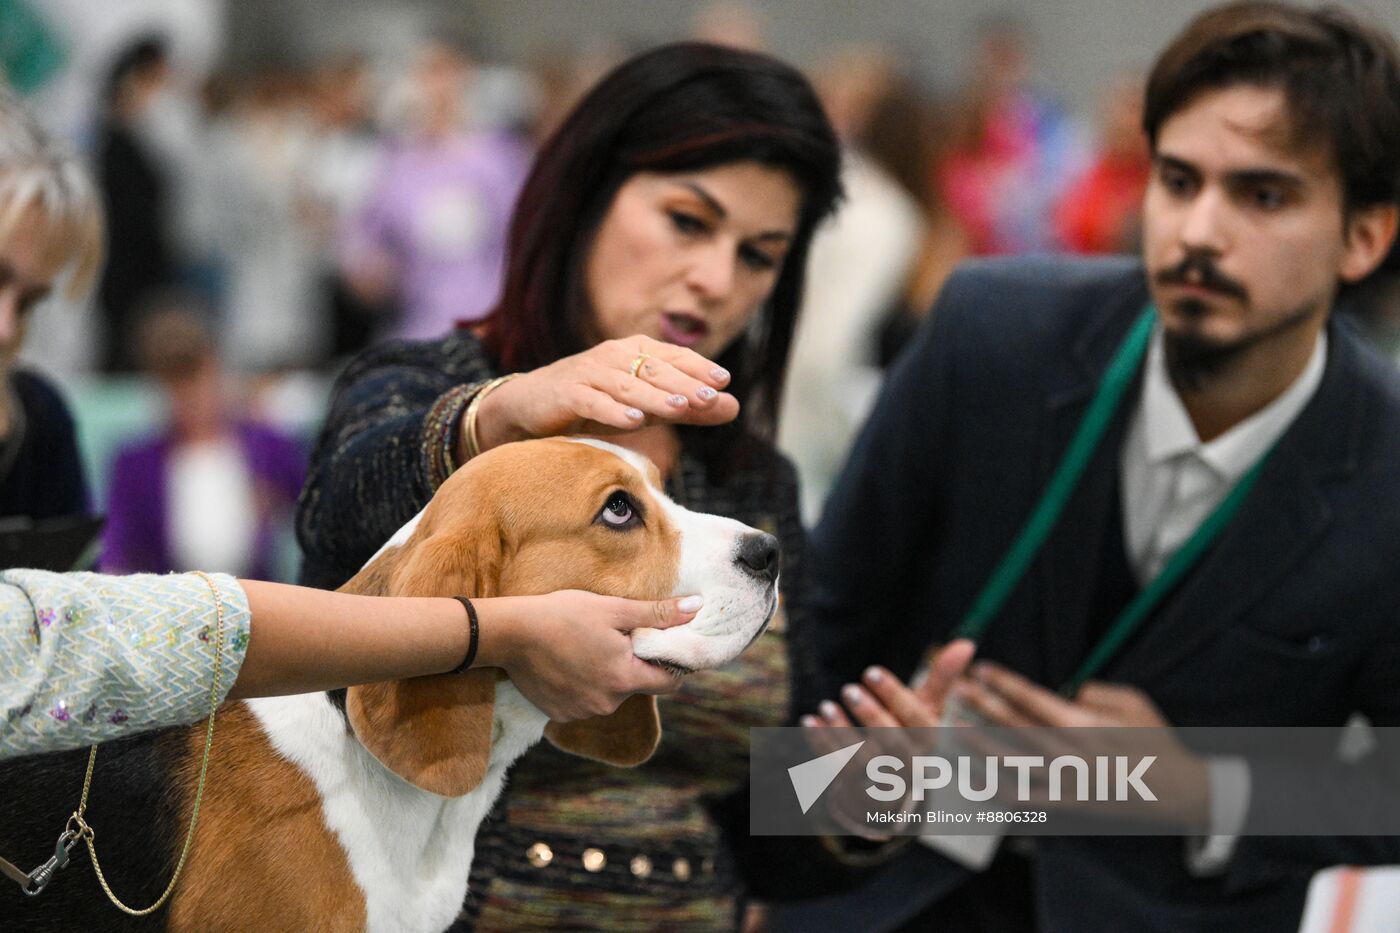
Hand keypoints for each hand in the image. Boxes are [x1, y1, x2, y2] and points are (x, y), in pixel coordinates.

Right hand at [472, 336, 738, 453]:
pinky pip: (593, 401)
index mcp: (636, 352)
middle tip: (710, 397)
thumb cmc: (596, 404)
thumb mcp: (646, 406)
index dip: (699, 367)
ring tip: (680, 408)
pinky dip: (613, 410)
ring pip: (628, 385)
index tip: (724, 382)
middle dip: (684, 383)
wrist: (530, 406)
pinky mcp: (567, 393)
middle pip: (655, 369)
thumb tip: (735, 408)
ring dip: (655, 396)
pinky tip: (634, 420)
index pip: (673, 358)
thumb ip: (688, 408)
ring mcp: (589, 372)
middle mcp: (614, 356)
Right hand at [479, 589, 695, 721]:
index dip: (671, 664)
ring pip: (610, 694)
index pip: (669, 683)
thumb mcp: (614, 609)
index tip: (663, 647)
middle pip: (636, 686)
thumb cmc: (563, 615)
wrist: (510, 633)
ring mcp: (582, 712)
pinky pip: (584, 701)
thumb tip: (697, 608)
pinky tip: (568, 663)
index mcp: (625, 678)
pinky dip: (582, 685)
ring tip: (586, 648)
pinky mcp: (560, 714)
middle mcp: (607, 703)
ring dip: (606, 676)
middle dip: (632, 665)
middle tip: (615, 638)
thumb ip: (657, 614)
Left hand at [800, 641, 975, 833]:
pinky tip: (810, 720)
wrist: (890, 787)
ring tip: (825, 705)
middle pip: (892, 742)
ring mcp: (882, 780)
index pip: (916, 718)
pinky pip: (838, 767)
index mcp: (928, 740)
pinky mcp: (856, 788)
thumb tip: (966, 642)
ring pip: (863, 758)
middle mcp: (910, 764)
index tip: (871, 671)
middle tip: (849, 688)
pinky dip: (822, 744)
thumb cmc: (911, 735)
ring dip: (842, 730)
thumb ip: (942, 678)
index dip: (894, 695)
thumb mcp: (927, 708)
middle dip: (870, 715)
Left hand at [957, 664, 1208, 826]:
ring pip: (1012, 763)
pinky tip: (977, 778)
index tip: (983, 670)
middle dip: (983, 705)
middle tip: (958, 690)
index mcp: (1086, 724)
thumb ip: (1096, 692)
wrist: (1176, 793)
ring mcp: (1067, 783)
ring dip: (981, 745)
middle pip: (1016, 726)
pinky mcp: (1067, 806)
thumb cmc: (1156, 742)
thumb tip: (1068, 693)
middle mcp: (1072, 753)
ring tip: (957, 729)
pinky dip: (997, 790)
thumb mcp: (1134, 702)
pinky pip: (1023, 800)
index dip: (1006, 683)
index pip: (1035, 699)